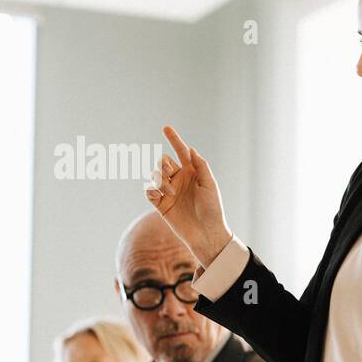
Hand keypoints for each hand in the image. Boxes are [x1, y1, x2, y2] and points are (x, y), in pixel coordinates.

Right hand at [145, 125, 232, 266]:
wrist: (206, 234)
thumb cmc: (213, 210)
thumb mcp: (210, 186)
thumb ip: (201, 167)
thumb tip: (191, 149)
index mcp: (192, 173)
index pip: (181, 152)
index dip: (174, 140)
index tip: (166, 127)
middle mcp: (179, 180)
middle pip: (163, 162)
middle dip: (163, 164)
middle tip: (170, 172)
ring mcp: (169, 191)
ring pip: (154, 175)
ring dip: (159, 180)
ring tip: (170, 192)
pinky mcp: (161, 204)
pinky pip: (149, 191)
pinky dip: (151, 190)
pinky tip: (158, 196)